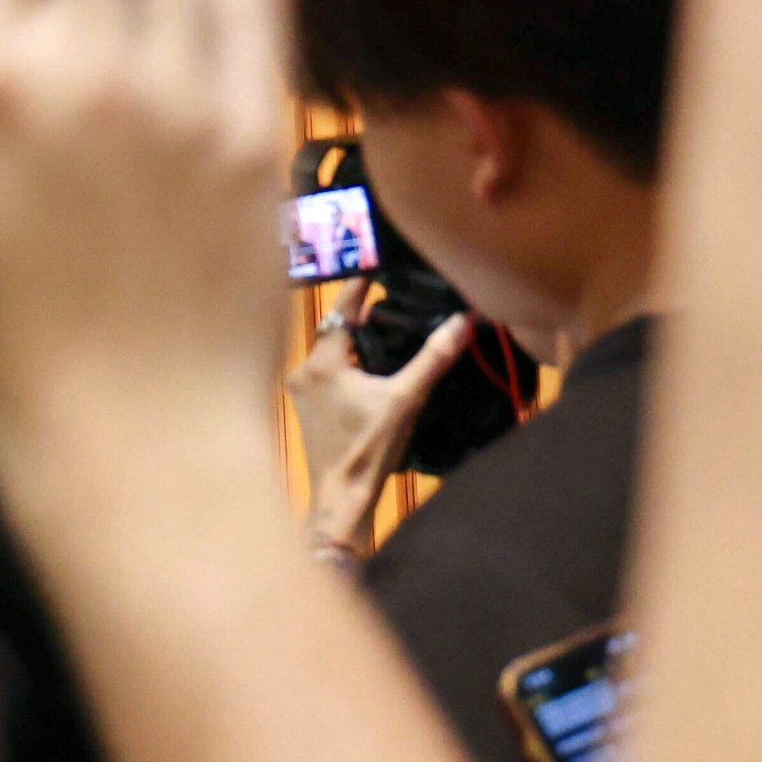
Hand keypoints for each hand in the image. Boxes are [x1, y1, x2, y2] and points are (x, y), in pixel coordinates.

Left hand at [287, 301, 474, 556]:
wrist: (342, 496)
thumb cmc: (370, 447)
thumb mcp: (406, 399)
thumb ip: (433, 358)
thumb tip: (462, 321)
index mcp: (322, 361)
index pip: (341, 310)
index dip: (359, 287)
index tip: (375, 266)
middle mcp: (302, 369)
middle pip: (333, 329)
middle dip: (357, 314)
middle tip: (386, 297)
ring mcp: (299, 389)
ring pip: (327, 351)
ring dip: (350, 340)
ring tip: (382, 326)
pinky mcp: (304, 406)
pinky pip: (324, 371)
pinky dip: (343, 362)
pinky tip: (366, 364)